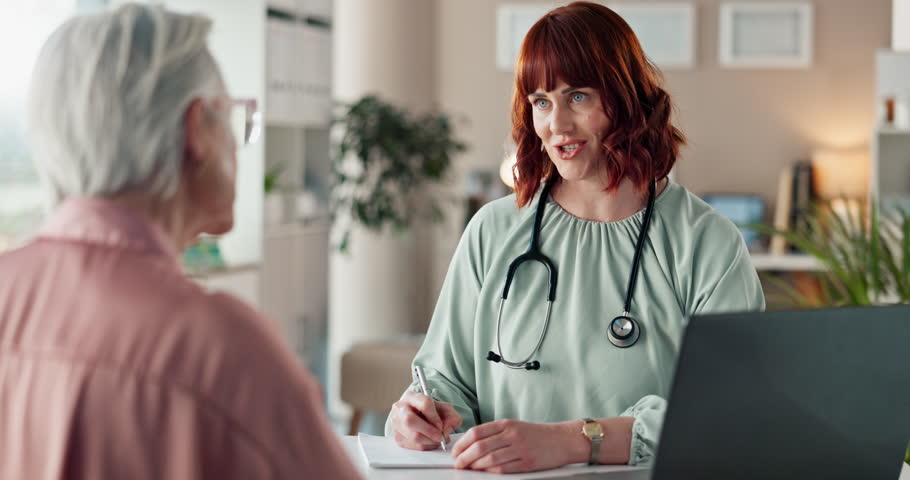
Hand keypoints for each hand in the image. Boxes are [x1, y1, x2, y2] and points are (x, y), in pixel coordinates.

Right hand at [390, 391, 462, 450]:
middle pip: (410, 420)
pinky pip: (412, 446)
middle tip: (440, 437)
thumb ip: (451, 417)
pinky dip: (425, 447)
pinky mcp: (397, 437)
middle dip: (429, 431)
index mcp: (411, 396)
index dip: (434, 417)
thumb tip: (445, 429)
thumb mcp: (445, 410)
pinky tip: (430, 442)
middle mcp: (400, 408)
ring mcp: (396, 424)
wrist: (421, 418)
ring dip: (429, 441)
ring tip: (437, 439)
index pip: (423, 404)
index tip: (441, 425)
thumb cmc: (432, 412)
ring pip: (412, 436)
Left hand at [451, 419, 578, 472]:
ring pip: (489, 459)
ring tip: (469, 469)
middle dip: (464, 457)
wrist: (562, 440)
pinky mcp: (527, 463)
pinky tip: (486, 473)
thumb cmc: (537, 434)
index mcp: (506, 424)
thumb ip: (495, 434)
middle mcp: (512, 435)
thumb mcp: (514, 427)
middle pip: (480, 446)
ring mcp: (520, 449)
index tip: (455, 451)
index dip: (462, 443)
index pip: (476, 432)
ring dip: (475, 466)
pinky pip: (504, 469)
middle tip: (458, 463)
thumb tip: (471, 445)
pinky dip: (491, 472)